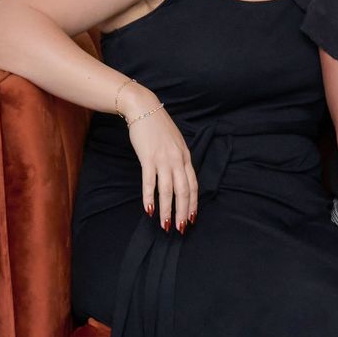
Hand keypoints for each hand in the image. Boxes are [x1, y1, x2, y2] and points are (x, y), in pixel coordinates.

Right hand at [125, 91, 197, 231]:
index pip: (193, 185)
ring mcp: (163, 159)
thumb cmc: (158, 127)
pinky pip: (149, 182)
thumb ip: (179, 160)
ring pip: (167, 190)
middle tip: (181, 228)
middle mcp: (177, 160)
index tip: (192, 218)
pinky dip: (149, 197)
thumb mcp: (175, 143)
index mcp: (186, 157)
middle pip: (184, 191)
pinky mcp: (147, 158)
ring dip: (167, 210)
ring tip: (165, 225)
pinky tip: (148, 209)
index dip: (193, 204)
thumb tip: (180, 178)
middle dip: (183, 212)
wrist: (144, 108)